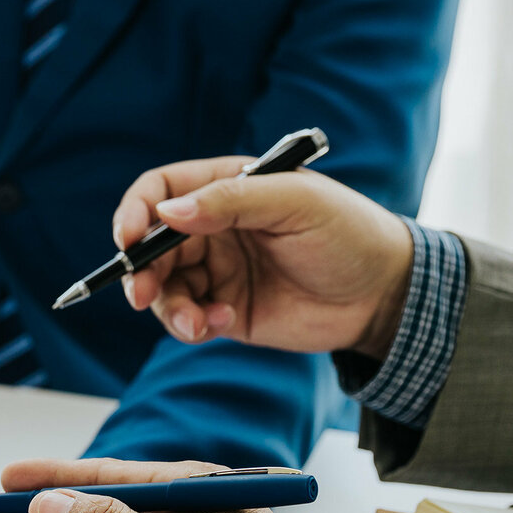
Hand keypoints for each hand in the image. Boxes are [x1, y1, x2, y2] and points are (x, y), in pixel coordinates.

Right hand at [112, 159, 413, 359]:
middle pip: (150, 246)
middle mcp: (212, 228)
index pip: (160, 191)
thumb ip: (231, 201)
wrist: (384, 295)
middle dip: (140, 271)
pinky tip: (222, 322)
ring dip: (167, 307)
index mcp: (225, 188)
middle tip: (142, 295)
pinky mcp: (224, 310)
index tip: (128, 239)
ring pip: (163, 288)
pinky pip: (187, 318)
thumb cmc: (348, 233)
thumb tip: (167, 212)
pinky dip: (193, 324)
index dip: (135, 212)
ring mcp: (216, 271)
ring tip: (196, 323)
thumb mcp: (295, 204)